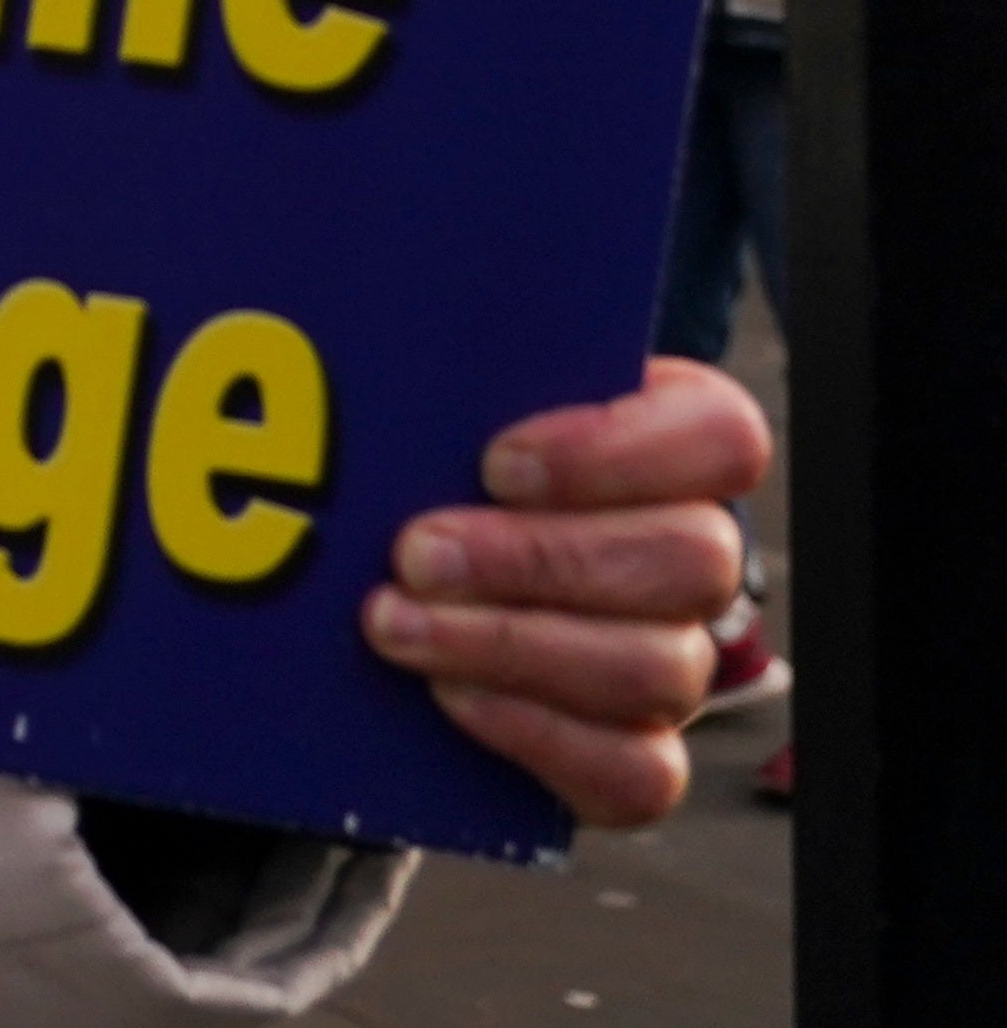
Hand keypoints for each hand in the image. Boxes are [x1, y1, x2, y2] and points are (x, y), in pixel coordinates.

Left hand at [365, 357, 767, 827]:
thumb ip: (427, 360)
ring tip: (393, 622)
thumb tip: (348, 296)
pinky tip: (448, 697)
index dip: (621, 450)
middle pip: (690, 559)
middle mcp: (687, 554)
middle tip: (415, 551)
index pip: (720, 435)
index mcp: (664, 446)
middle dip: (539, 558)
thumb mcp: (423, 394)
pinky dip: (538, 736)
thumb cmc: (404, 459)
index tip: (497, 460)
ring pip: (660, 668)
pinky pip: (634, 771)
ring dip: (512, 646)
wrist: (370, 578)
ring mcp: (671, 658)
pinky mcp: (630, 751)